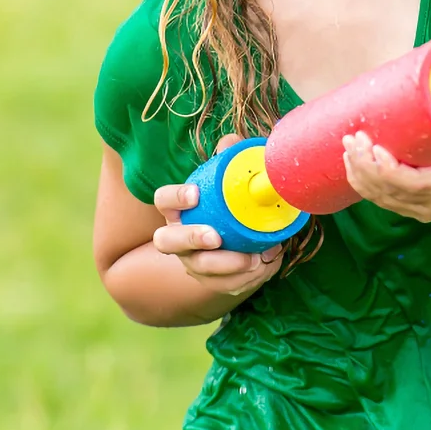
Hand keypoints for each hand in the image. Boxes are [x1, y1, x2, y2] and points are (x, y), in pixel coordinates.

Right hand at [151, 134, 283, 296]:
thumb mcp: (231, 180)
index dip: (175, 197)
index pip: (163, 200)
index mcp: (179, 209)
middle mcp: (178, 238)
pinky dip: (247, 279)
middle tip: (216, 237)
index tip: (196, 194)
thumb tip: (231, 143)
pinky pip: (226, 286)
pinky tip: (266, 264)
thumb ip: (230, 159)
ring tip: (256, 258)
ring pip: (200, 269)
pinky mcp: (212, 282)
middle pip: (167, 242)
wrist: (242, 240)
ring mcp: (193, 262)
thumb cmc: (232, 204)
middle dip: (191, 240)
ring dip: (228, 265)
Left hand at [342, 131, 430, 222]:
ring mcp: (424, 211)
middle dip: (366, 165)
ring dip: (360, 172)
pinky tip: (352, 164)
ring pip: (382, 197)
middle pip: (393, 190)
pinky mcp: (411, 211)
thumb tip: (430, 85)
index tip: (375, 147)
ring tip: (349, 146)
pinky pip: (380, 201)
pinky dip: (362, 184)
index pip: (415, 183)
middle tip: (354, 139)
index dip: (389, 169)